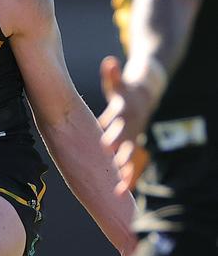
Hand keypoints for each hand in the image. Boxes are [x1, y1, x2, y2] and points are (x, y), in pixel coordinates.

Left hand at [98, 55, 155, 191]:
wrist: (148, 94)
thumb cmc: (125, 90)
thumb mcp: (119, 83)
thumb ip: (113, 76)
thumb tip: (109, 62)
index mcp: (127, 114)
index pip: (122, 125)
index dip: (116, 134)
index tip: (107, 145)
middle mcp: (133, 128)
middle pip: (129, 144)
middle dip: (123, 155)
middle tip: (115, 167)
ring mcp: (136, 139)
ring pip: (134, 159)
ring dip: (127, 173)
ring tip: (119, 189)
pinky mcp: (135, 147)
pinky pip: (133, 166)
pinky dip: (128, 178)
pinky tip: (119, 193)